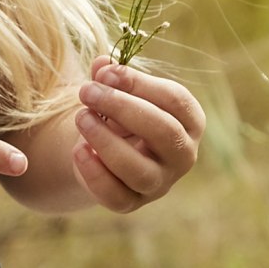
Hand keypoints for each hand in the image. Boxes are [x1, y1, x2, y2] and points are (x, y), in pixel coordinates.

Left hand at [71, 58, 205, 212]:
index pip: (175, 100)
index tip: (105, 72)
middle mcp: (183, 155)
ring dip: (106, 141)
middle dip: (122, 108)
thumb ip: (110, 76)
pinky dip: (94, 173)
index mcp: (190, 120)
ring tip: (81, 117)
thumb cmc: (120, 113)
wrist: (103, 150)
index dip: (139, 83)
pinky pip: (116, 196)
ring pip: (140, 170)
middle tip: (87, 92)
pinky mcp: (133, 203)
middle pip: (164, 132)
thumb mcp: (118, 90)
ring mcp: (160, 183)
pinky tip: (77, 150)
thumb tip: (101, 64)